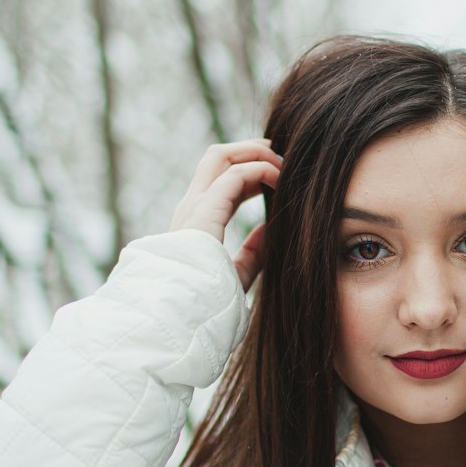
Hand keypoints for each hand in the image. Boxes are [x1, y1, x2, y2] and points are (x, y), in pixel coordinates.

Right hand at [169, 139, 282, 290]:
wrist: (182, 317)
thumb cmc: (206, 304)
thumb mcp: (237, 275)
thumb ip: (253, 254)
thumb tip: (270, 230)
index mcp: (196, 222)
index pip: (220, 180)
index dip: (249, 171)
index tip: (278, 174)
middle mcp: (191, 208)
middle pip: (216, 158)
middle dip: (249, 149)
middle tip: (280, 154)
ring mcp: (194, 207)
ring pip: (220, 156)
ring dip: (254, 152)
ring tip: (282, 162)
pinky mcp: (204, 211)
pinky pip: (235, 175)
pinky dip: (260, 170)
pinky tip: (280, 179)